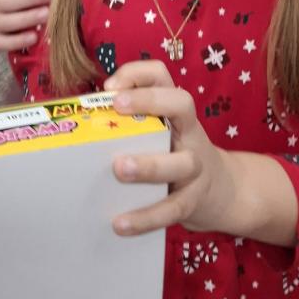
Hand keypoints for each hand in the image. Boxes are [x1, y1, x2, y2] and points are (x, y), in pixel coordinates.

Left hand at [105, 60, 234, 236]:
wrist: (220, 192)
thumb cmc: (172, 155)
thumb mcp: (160, 131)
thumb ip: (128, 124)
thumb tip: (78, 122)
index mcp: (175, 111)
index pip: (162, 76)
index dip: (137, 74)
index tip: (110, 87)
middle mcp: (190, 132)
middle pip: (182, 105)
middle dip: (149, 102)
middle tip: (115, 107)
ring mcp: (196, 166)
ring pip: (181, 162)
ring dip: (150, 165)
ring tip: (119, 168)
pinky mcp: (192, 200)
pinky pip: (171, 209)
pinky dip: (146, 218)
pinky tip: (119, 224)